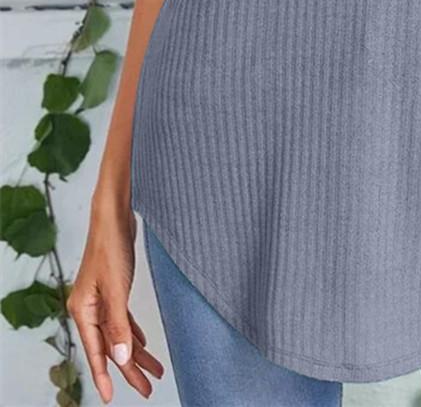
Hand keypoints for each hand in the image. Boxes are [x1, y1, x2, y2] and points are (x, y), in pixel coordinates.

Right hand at [67, 201, 163, 402]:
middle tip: (147, 389)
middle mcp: (90, 308)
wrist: (113, 215)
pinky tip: (143, 346)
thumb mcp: (116, 288)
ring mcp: (101, 299)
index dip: (106, 375)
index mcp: (84, 310)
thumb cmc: (110, 245)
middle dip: (129, 369)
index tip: (112, 397)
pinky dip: (133, 333)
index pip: (97, 351)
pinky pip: (123, 320)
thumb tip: (122, 357)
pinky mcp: (114, 290)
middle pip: (111, 346)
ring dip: (136, 353)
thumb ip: (118, 324)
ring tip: (154, 372)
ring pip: (119, 334)